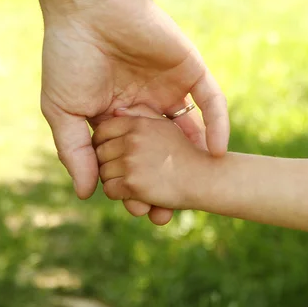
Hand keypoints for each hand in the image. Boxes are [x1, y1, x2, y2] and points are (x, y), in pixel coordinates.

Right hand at [41, 0, 228, 222]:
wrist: (88, 8)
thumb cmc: (69, 57)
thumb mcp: (63, 112)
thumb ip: (76, 152)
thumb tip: (87, 193)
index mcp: (116, 116)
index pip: (130, 159)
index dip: (133, 184)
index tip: (137, 208)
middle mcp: (146, 106)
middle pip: (161, 153)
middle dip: (164, 182)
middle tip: (167, 213)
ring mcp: (170, 89)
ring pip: (188, 133)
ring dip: (195, 161)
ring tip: (197, 192)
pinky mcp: (190, 70)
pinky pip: (210, 101)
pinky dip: (217, 125)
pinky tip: (218, 151)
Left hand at [93, 108, 210, 211]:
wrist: (207, 178)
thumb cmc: (188, 153)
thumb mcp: (165, 126)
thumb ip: (141, 115)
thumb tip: (115, 111)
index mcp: (139, 123)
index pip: (103, 131)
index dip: (103, 143)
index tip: (112, 153)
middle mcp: (133, 139)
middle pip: (100, 152)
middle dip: (109, 163)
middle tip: (124, 171)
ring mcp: (132, 161)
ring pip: (103, 173)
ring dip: (115, 180)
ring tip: (134, 182)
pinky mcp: (133, 183)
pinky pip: (110, 190)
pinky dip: (120, 195)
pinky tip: (136, 194)